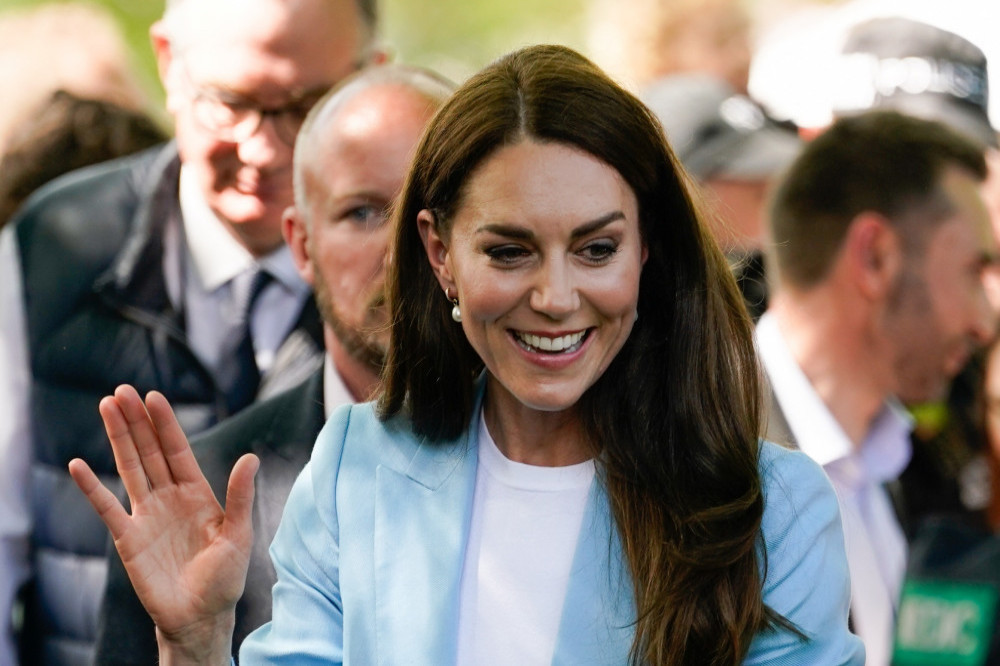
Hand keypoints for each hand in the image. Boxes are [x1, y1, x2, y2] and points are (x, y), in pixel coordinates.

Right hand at [68, 385, 257, 664]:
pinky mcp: (128, 538)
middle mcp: (169, 498)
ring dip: (117, 439)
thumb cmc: (225, 578)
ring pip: (129, 468)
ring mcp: (147, 515)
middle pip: (149, 451)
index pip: (177, 450)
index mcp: (198, 493)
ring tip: (105, 407)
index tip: (153, 396)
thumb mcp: (238, 535)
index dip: (165, 424)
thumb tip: (250, 457)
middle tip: (121, 391)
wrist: (201, 616)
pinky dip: (92, 488)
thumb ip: (240, 496)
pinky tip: (78, 465)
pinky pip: (107, 508)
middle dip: (136, 421)